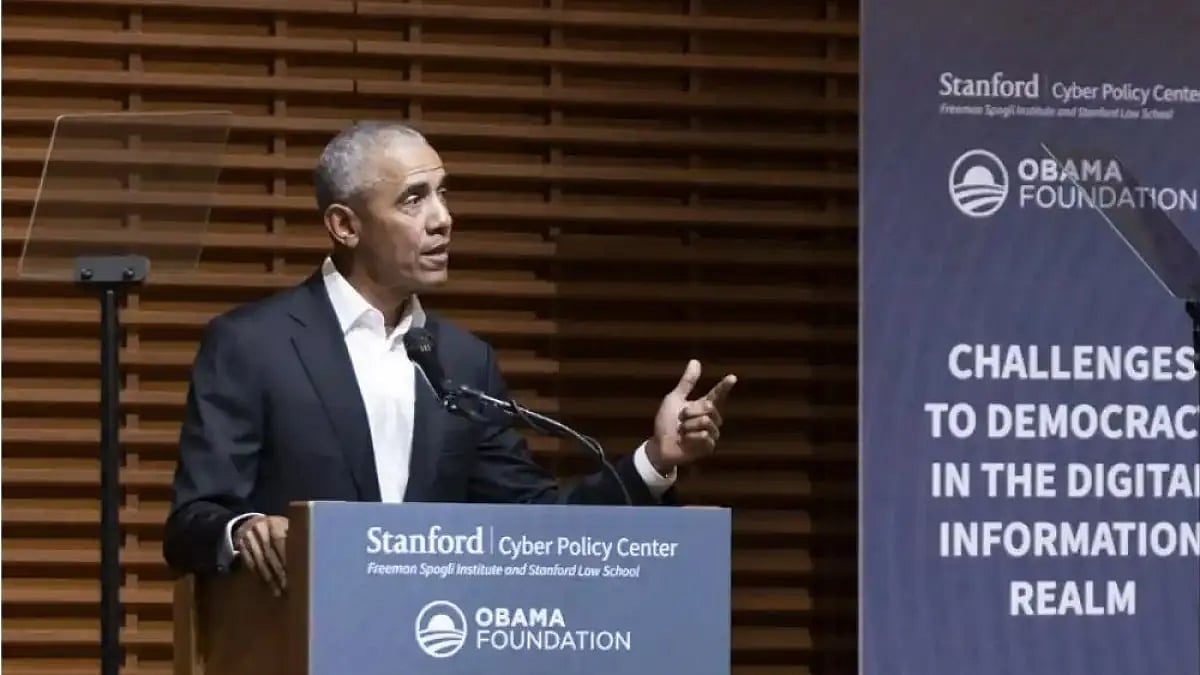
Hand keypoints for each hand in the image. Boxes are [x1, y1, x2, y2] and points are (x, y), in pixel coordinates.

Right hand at [233, 515, 288, 595]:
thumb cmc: (274, 527)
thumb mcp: (283, 526)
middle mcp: (259, 529)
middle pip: (269, 553)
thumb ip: (292, 537)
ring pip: (259, 562)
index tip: (294, 572)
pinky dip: (258, 576)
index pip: (280, 541)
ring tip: (277, 591)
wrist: (249, 522)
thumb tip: (306, 554)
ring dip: (269, 578)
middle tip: (286, 586)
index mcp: (274, 523)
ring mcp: (248, 537)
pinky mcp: (240, 546)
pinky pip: (249, 564)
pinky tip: (265, 585)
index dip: (286, 558)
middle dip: (279, 572)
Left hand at [646, 359, 736, 473]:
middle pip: (709, 407)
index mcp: (703, 406)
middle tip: (680, 419)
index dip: (724, 386)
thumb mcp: (674, 399)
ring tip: (682, 432)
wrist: (659, 445)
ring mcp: (711, 433)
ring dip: (688, 426)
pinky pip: (704, 436)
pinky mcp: (709, 447)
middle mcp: (711, 419)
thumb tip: (695, 361)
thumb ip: (687, 382)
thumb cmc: (666, 423)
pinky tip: (686, 441)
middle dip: (690, 411)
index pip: (717, 394)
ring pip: (706, 421)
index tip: (732, 377)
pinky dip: (690, 437)